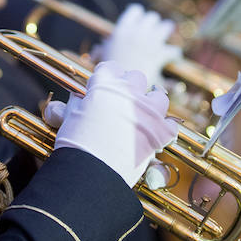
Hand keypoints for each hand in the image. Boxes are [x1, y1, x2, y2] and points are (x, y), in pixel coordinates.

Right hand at [43, 61, 177, 186]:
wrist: (91, 173)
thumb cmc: (75, 144)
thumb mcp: (70, 118)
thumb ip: (75, 104)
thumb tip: (76, 98)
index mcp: (105, 84)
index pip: (110, 68)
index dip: (106, 78)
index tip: (103, 87)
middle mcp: (130, 92)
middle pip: (136, 77)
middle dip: (130, 87)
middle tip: (122, 101)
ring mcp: (148, 111)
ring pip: (158, 96)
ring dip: (151, 103)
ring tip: (143, 114)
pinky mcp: (161, 132)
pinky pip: (170, 124)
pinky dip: (163, 129)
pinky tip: (155, 134)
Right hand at [95, 4, 180, 87]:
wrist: (119, 88)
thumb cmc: (110, 74)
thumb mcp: (103, 57)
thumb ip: (106, 48)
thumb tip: (99, 46)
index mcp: (122, 30)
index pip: (135, 11)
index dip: (139, 14)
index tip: (141, 19)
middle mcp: (137, 32)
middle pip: (152, 17)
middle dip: (155, 23)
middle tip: (155, 29)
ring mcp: (150, 42)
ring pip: (166, 27)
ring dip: (167, 30)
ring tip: (168, 32)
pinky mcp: (160, 55)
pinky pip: (173, 50)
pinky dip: (175, 55)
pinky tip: (174, 59)